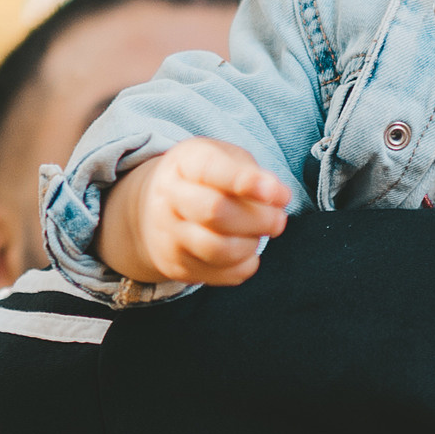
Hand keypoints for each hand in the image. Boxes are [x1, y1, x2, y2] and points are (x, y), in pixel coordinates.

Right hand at [101, 138, 289, 286]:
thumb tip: (280, 196)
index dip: (246, 182)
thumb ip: (252, 173)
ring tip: (258, 234)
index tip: (277, 193)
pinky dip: (246, 265)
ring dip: (251, 244)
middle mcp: (169, 198)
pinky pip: (224, 274)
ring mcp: (169, 235)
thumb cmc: (206, 179)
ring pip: (219, 250)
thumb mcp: (226, 159)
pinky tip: (246, 251)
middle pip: (215, 212)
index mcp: (184, 163)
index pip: (211, 170)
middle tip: (279, 218)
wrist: (154, 208)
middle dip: (259, 218)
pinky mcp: (178, 267)